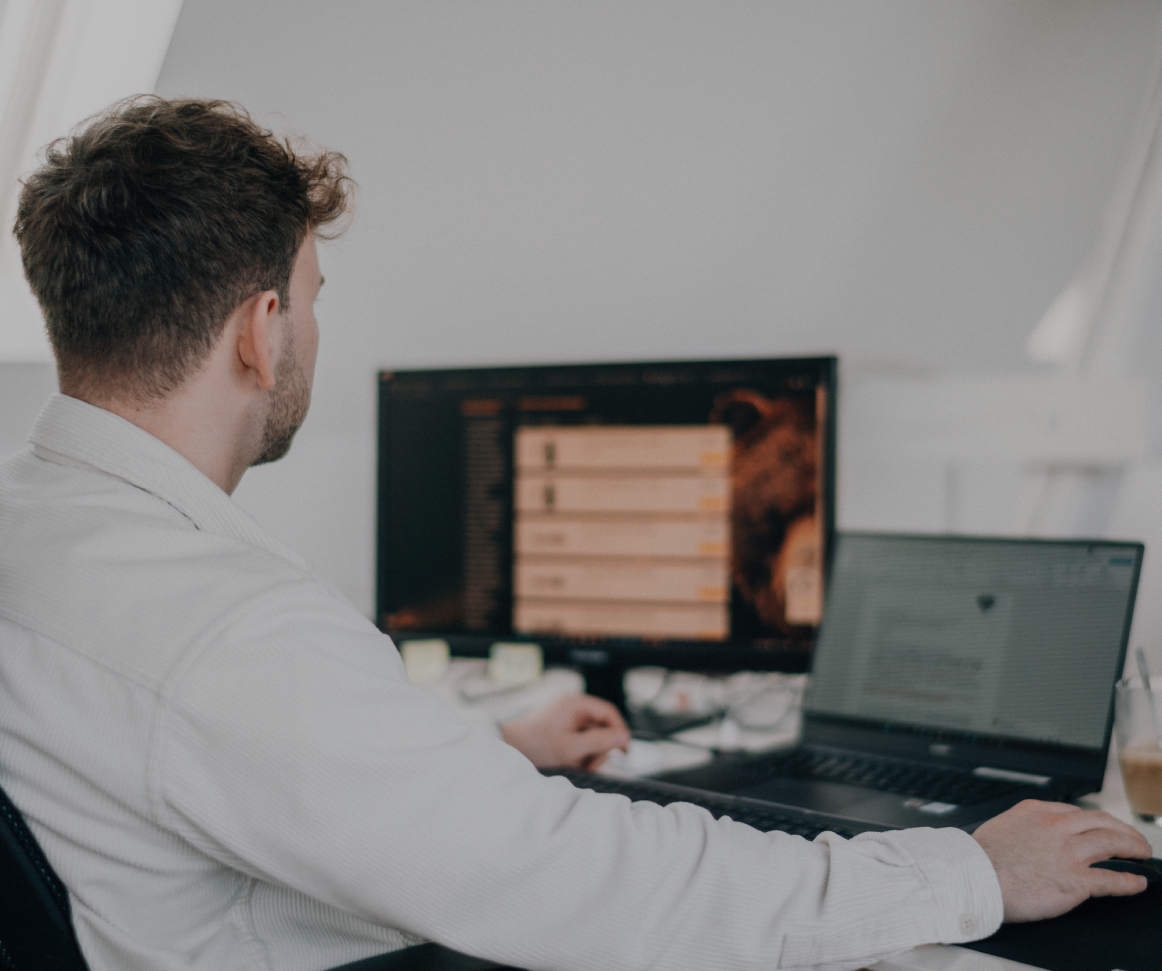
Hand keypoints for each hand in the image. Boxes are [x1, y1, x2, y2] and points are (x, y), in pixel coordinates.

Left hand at [501, 694, 630, 769]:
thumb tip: (625, 738)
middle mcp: (572, 705)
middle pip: (600, 726)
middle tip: (591, 767)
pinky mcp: (559, 725)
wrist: (506, 747)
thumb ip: (600, 742)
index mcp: (576, 703)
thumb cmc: (535, 745)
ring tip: (576, 766)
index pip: (609, 713)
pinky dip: (577, 752)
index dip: (620, 731)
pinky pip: (578, 738)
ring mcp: (565, 714)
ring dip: (588, 753)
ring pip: (589, 734)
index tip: (624, 752)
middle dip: (599, 748)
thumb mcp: (571, 748)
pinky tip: (568, 762)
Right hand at [972, 799, 1152, 921]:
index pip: (1077, 811)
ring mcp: (1068, 852)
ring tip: (1142, 853)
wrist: (974, 877)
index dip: (1096, 820)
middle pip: (1102, 822)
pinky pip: (1112, 879)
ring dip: (1133, 847)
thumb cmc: (980, 858)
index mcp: (1037, 812)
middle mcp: (1057, 827)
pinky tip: (1137, 882)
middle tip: (1133, 837)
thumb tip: (1031, 835)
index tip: (1103, 826)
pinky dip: (1129, 881)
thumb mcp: (1002, 826)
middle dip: (1123, 829)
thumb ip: (1024, 826)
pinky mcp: (1076, 880)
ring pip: (1113, 843)